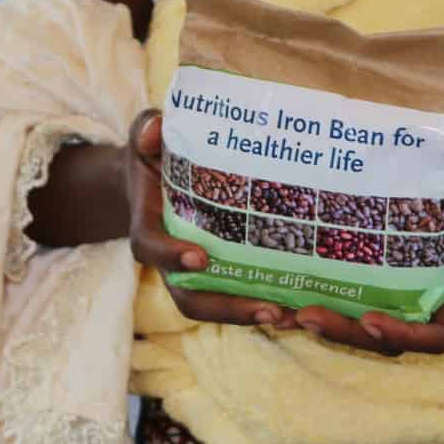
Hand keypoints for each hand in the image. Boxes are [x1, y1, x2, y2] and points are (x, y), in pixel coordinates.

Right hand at [130, 111, 297, 332]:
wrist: (152, 177)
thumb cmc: (153, 153)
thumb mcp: (147, 136)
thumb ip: (148, 129)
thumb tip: (156, 127)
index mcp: (148, 224)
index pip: (151, 247)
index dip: (172, 256)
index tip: (201, 257)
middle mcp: (169, 257)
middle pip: (189, 296)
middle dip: (226, 308)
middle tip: (267, 310)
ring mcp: (192, 270)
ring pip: (213, 303)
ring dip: (248, 315)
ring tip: (288, 316)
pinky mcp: (215, 271)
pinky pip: (233, 295)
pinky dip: (260, 302)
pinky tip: (296, 306)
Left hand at [295, 176, 443, 357]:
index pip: (439, 333)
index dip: (404, 334)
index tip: (371, 321)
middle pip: (395, 334)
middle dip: (349, 331)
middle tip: (301, 316)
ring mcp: (428, 287)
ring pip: (378, 316)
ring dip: (336, 317)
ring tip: (284, 308)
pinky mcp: (415, 268)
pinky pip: (377, 289)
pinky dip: (344, 290)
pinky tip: (303, 278)